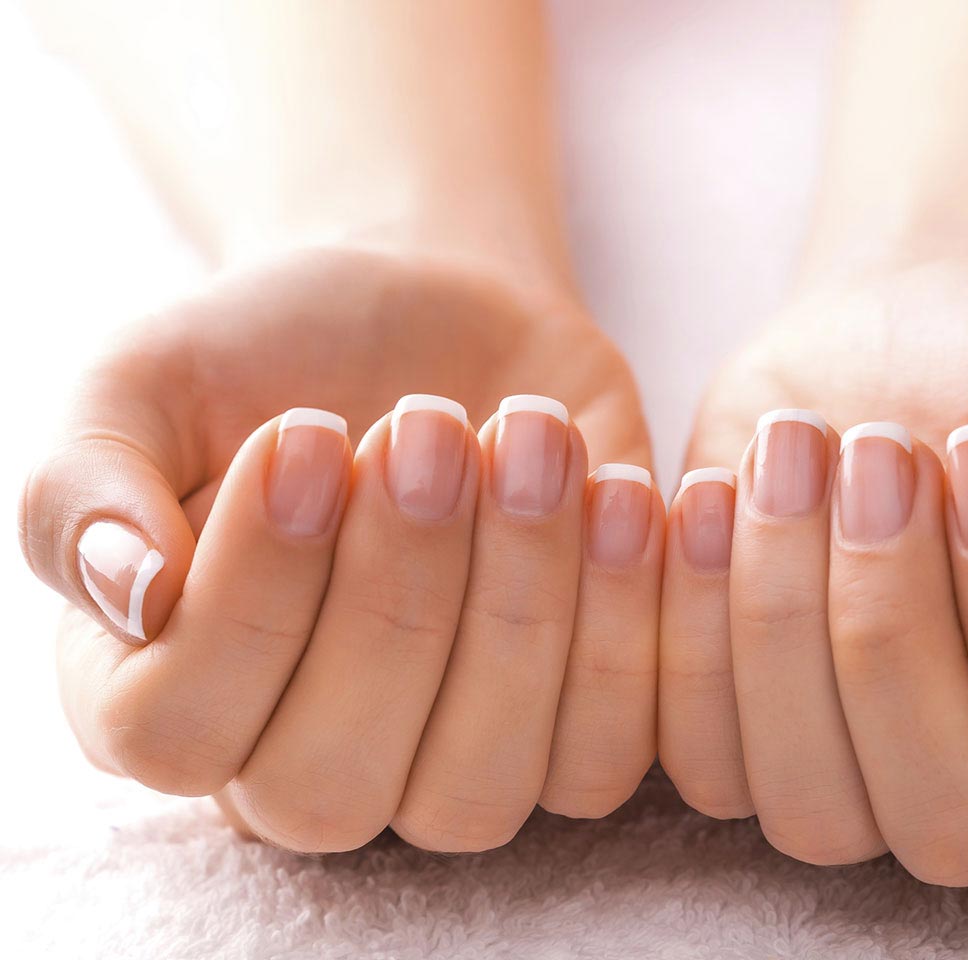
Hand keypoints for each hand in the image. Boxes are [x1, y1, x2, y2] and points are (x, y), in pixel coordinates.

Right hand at [19, 244, 662, 851]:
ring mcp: (441, 765)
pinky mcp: (566, 730)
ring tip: (530, 437)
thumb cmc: (279, 355)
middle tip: (426, 425)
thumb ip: (86, 486)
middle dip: (396, 596)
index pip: (178, 731)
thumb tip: (134, 591)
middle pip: (335, 781)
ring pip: (479, 787)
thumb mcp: (147, 382)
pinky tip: (618, 488)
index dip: (249, 596)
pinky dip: (627, 624)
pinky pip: (604, 753)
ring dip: (519, 606)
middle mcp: (299, 762)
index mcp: (166, 695)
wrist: (429, 317)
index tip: (305, 434)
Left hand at [659, 257, 967, 883]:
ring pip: (808, 798)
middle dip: (892, 615)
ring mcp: (848, 778)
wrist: (891, 333)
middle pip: (943, 810)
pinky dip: (684, 621)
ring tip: (795, 448)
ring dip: (783, 613)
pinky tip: (710, 491)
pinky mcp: (733, 732)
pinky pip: (692, 751)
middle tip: (878, 446)